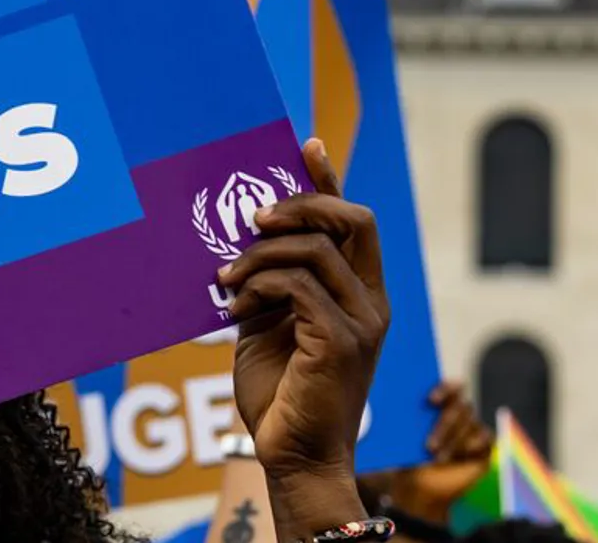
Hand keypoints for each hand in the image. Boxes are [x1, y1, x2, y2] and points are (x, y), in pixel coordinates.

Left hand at [223, 139, 388, 533]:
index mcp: (360, 294)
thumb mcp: (270, 325)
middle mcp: (371, 302)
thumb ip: (271, 284)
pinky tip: (235, 306)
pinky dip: (260, 285)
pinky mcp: (341, 341)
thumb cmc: (279, 392)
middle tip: (252, 219)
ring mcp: (362, 321)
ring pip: (315, 250)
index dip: (331, 180)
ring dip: (259, 255)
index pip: (354, 223)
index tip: (305, 144)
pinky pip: (299, 286)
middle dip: (300, 204)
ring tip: (225, 278)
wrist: (292, 454)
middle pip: (354, 220)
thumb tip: (242, 240)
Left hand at [384, 382, 491, 522]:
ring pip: (471, 425)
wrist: (418, 482)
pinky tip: (457, 458)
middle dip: (444, 426)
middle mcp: (460, 409)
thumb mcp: (400, 437)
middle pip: (460, 407)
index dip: (444, 389)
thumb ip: (399, 421)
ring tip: (436, 459)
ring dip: (453, 443)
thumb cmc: (407, 453)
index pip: (450, 386)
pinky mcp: (485, 444)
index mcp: (439, 400)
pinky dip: (470, 448)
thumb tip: (387, 409)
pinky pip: (485, 439)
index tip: (430, 400)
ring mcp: (474, 426)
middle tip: (428, 446)